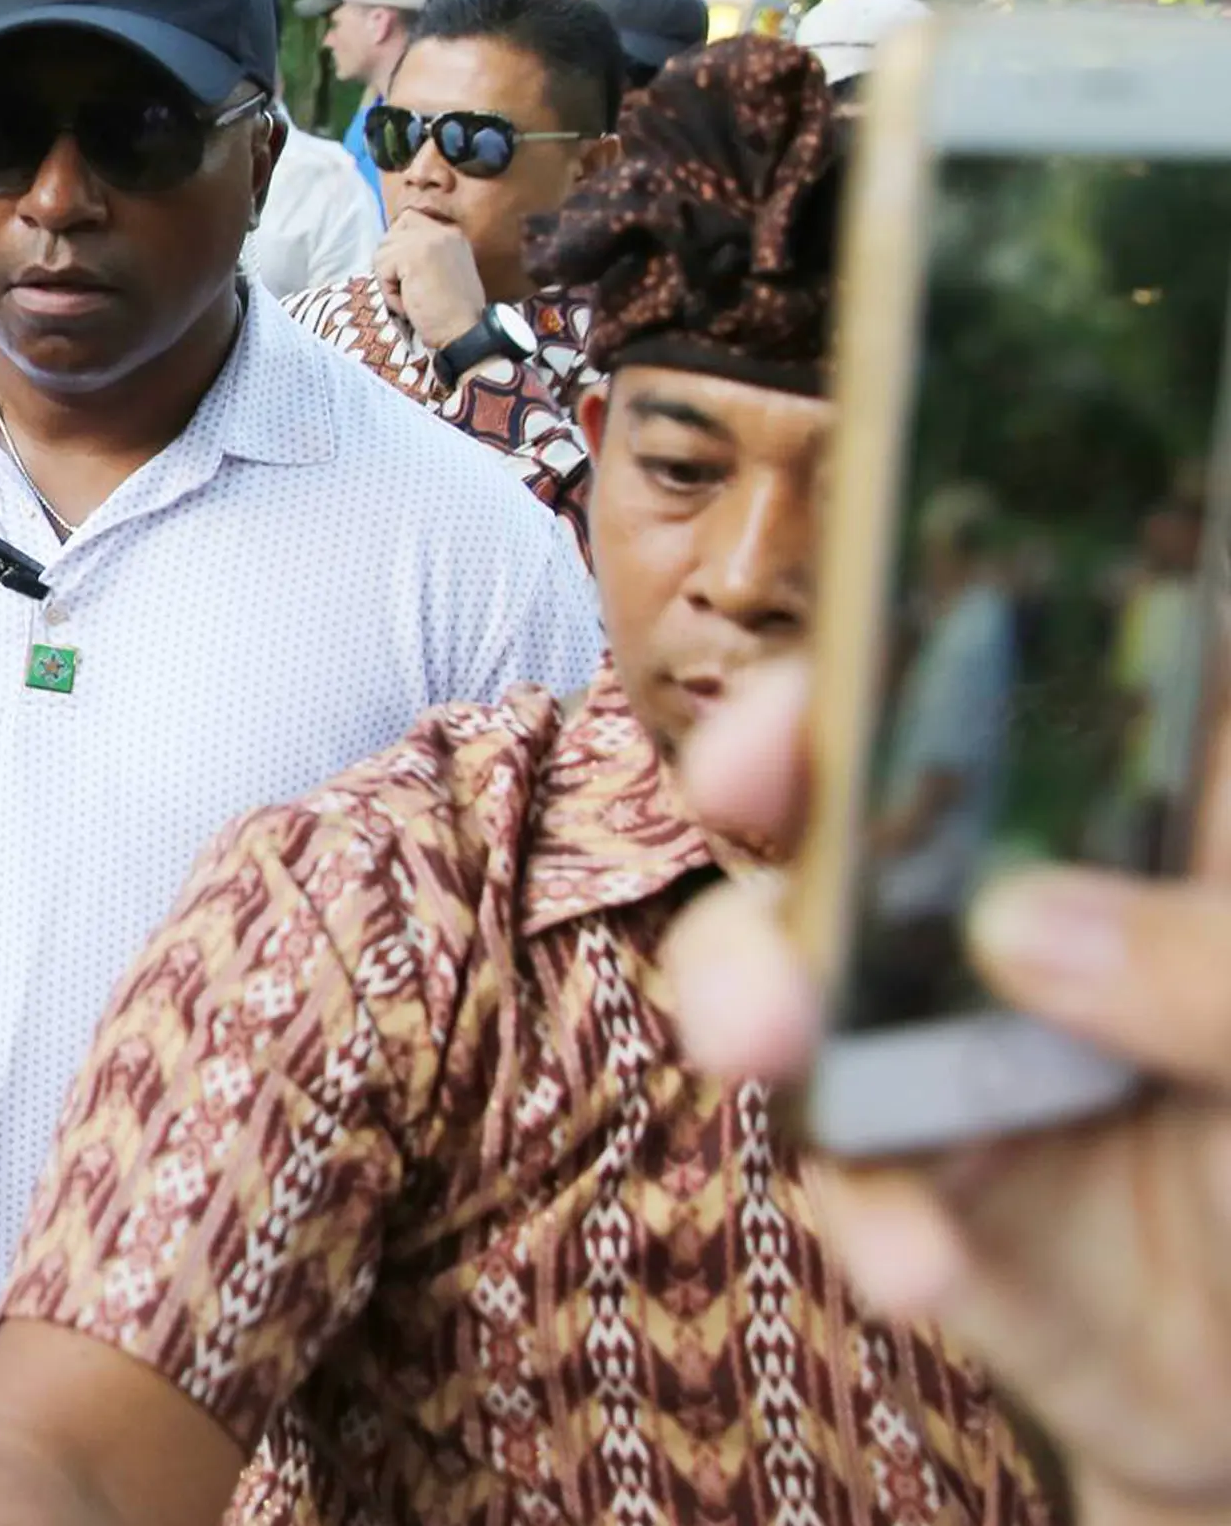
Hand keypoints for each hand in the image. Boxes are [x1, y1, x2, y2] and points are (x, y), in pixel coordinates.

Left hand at [374, 210, 489, 351]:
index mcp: (452, 234)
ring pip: (382, 252)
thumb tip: (390, 250)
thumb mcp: (444, 272)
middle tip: (409, 290)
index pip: (408, 219)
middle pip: (391, 234)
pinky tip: (410, 304)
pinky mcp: (413, 256)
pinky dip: (389, 293)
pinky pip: (381, 269)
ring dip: (389, 281)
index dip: (397, 245)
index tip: (403, 271)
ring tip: (413, 298)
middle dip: (390, 264)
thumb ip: (423, 254)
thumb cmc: (453, 313)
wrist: (465, 332)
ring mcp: (428, 240)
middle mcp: (442, 231)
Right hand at [669, 661, 1230, 1519]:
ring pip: (804, 991)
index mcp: (1166, 828)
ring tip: (754, 1051)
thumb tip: (1017, 928)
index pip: (1013, 697)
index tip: (786, 724)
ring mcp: (977, 1060)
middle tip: (749, 917)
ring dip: (753, 1008)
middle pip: (853, 835)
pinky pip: (863, 1187)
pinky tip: (919, 1268)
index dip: (879, 665)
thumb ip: (1218, 970)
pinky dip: (872, 1221)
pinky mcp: (949, 1203)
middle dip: (775, 842)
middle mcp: (1046, 921)